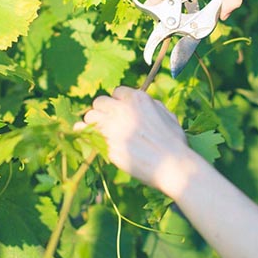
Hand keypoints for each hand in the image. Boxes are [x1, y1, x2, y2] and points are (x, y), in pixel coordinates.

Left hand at [76, 87, 204, 196]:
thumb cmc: (174, 142)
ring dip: (93, 121)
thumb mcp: (168, 115)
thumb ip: (153, 105)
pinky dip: (83, 132)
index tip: (120, 111)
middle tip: (108, 121)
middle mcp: (121, 109)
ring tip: (99, 130)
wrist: (171, 165)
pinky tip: (82, 134)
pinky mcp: (104, 142)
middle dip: (103, 110)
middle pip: (100, 102)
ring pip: (90, 115)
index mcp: (138, 99)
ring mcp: (111, 125)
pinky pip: (84, 131)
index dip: (118, 101)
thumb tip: (145, 102)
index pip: (117, 92)